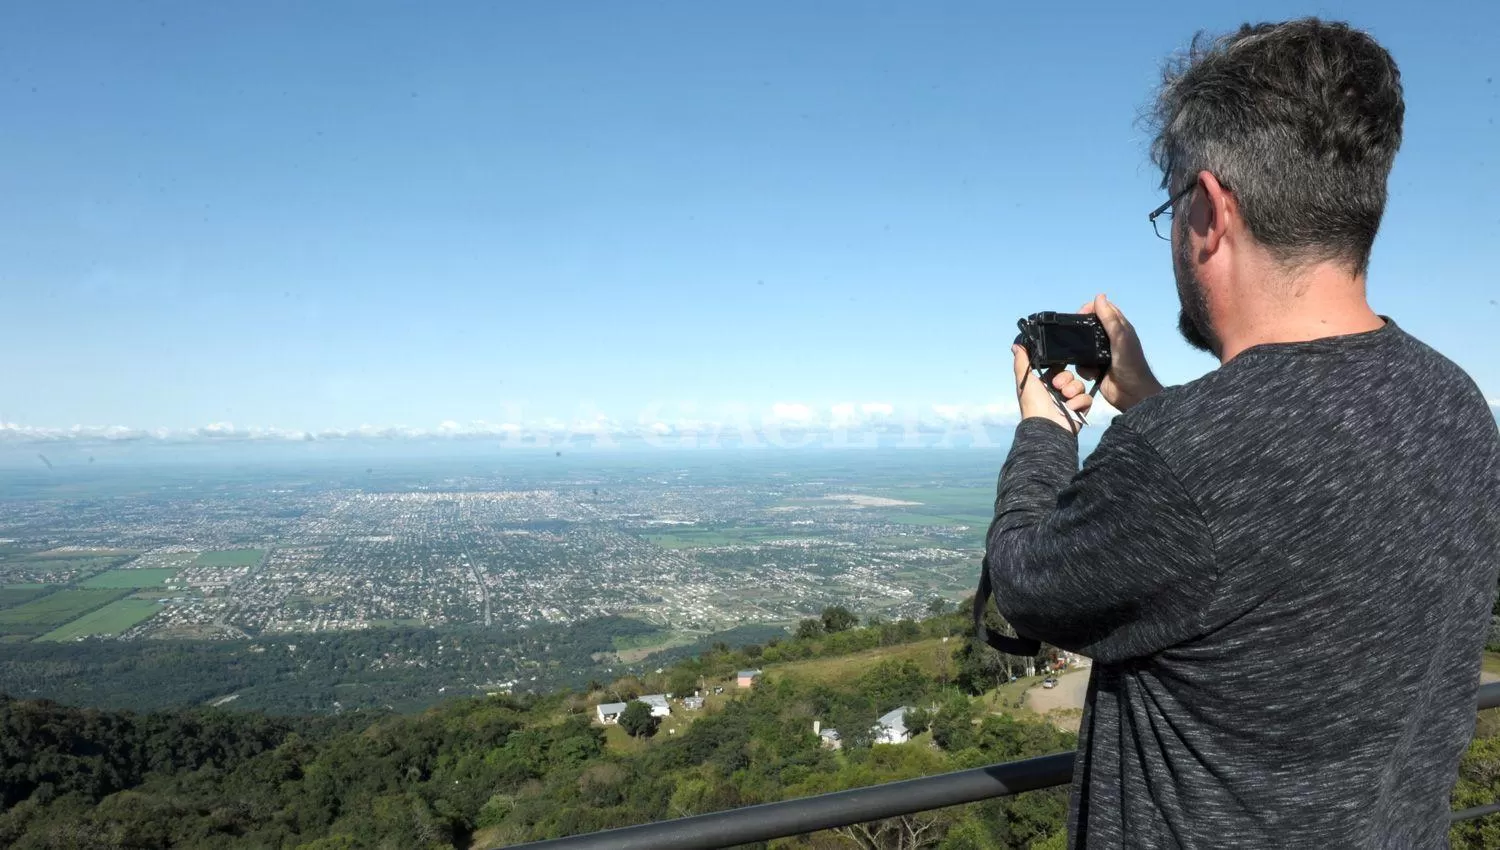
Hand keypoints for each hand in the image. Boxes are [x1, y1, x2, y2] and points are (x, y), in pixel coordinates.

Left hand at [1012, 345, 1091, 433]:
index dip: (1059, 367)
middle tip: (1057, 387)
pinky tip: (1071, 407)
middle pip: (1070, 375)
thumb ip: (1022, 361)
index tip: (1056, 369)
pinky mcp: (1080, 410)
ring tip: (1065, 398)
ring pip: (1080, 385)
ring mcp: (1069, 401)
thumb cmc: (1033, 404)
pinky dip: (1080, 402)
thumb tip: (1016, 345)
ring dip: (1073, 390)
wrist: (1046, 426)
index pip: (1058, 368)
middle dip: (1065, 379)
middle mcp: (1057, 392)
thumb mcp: (1025, 379)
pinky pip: (1087, 398)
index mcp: (1045, 384)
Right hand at [1077, 294, 1162, 411]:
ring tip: (1085, 358)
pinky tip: (1091, 373)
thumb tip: (1099, 296)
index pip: (1103, 309)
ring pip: (1083, 345)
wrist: (1132, 395)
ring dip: (1081, 352)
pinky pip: (1081, 362)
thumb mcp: (1120, 339)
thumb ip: (1110, 319)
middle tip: (1076, 338)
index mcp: (1120, 328)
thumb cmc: (1131, 365)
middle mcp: (1110, 338)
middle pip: (1089, 326)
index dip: (1090, 308)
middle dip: (1081, 331)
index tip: (1080, 315)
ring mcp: (1102, 353)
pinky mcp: (1095, 367)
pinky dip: (1083, 367)